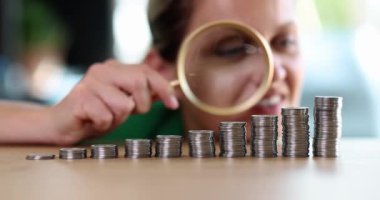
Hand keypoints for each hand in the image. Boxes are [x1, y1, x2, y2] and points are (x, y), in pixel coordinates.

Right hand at [48, 59, 178, 144]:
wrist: (61, 124)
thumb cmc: (95, 114)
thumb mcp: (123, 103)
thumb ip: (142, 95)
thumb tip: (168, 92)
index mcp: (114, 68)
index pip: (146, 72)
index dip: (163, 88)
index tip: (173, 104)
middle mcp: (102, 70)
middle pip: (139, 83)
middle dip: (141, 105)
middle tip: (128, 113)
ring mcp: (89, 83)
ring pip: (124, 105)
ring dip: (118, 119)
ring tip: (104, 117)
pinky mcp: (80, 98)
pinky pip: (107, 117)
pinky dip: (103, 125)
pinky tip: (92, 121)